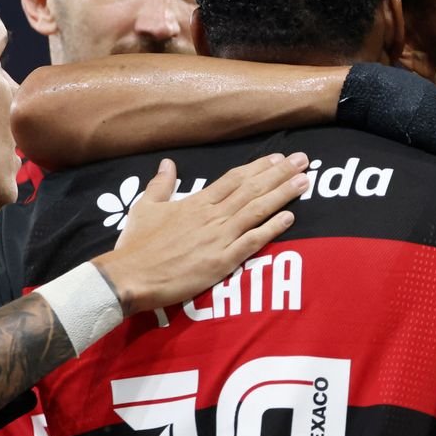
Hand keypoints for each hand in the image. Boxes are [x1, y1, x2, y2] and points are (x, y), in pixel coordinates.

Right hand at [94, 153, 308, 313]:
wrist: (130, 276)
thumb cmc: (137, 244)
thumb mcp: (145, 208)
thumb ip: (160, 185)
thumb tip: (167, 164)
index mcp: (196, 202)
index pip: (234, 179)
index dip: (258, 167)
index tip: (278, 158)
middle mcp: (212, 215)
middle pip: (252, 189)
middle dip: (280, 173)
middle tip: (303, 161)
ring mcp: (219, 237)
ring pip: (257, 210)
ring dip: (283, 194)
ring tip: (305, 181)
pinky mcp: (222, 261)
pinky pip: (252, 241)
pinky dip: (272, 228)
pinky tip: (290, 217)